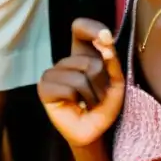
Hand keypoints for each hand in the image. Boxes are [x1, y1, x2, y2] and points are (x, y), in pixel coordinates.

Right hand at [38, 18, 124, 146]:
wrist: (94, 132)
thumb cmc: (104, 107)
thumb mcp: (116, 83)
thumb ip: (112, 62)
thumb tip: (105, 42)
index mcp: (81, 54)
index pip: (80, 28)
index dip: (91, 28)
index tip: (105, 36)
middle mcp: (64, 61)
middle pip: (89, 62)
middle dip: (103, 83)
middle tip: (99, 96)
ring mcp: (51, 73)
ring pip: (80, 77)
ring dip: (93, 96)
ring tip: (89, 104)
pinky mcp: (44, 88)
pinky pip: (68, 88)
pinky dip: (79, 100)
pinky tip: (76, 106)